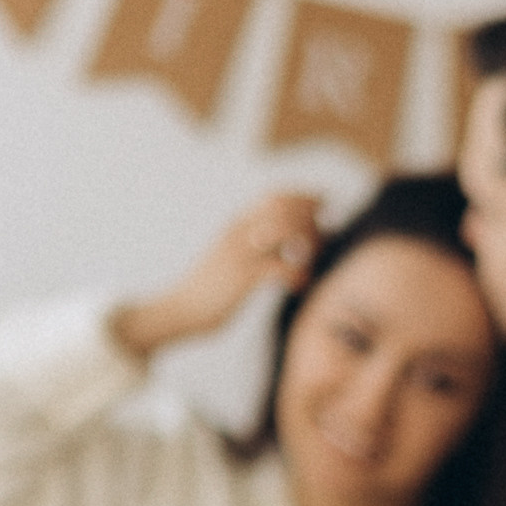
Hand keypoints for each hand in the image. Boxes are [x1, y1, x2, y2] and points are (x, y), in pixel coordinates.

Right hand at [109, 195, 320, 360]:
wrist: (176, 311)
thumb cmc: (206, 290)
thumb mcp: (229, 257)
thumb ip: (252, 246)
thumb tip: (284, 243)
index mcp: (235, 226)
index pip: (273, 196)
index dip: (302, 195)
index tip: (324, 201)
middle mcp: (238, 233)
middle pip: (283, 206)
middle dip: (311, 211)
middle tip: (329, 224)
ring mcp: (240, 254)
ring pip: (284, 229)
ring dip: (307, 239)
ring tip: (314, 255)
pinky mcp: (242, 278)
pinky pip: (280, 267)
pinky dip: (298, 273)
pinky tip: (300, 284)